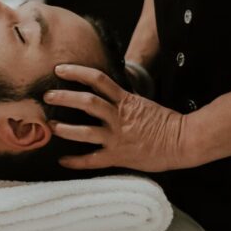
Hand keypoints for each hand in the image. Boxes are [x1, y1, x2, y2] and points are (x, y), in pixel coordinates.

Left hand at [44, 64, 192, 172]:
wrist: (183, 141)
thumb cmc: (165, 123)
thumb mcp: (142, 104)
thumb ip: (122, 100)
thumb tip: (104, 94)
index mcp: (125, 100)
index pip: (98, 79)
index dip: (77, 72)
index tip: (60, 69)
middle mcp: (118, 116)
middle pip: (86, 102)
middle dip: (64, 98)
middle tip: (47, 96)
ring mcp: (117, 136)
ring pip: (84, 130)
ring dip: (65, 128)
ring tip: (51, 126)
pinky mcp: (118, 155)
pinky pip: (92, 159)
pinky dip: (76, 161)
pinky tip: (63, 161)